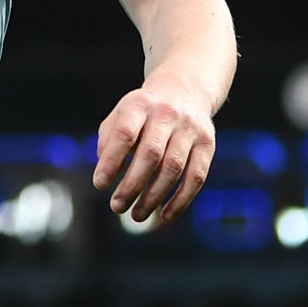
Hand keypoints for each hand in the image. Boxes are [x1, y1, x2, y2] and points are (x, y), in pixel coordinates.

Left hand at [91, 72, 215, 223]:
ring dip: (154, 197)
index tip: (99, 185)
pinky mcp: (207, 144)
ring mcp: (190, 128)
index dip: (111, 161)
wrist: (183, 90)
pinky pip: (196, 176)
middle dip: (132, 184)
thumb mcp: (121, 115)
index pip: (124, 133)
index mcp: (139, 104)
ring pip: (174, 168)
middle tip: (117, 206)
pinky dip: (181, 200)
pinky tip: (164, 216)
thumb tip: (105, 172)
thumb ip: (108, 140)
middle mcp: (167, 114)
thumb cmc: (143, 112)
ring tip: (137, 215)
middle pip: (151, 153)